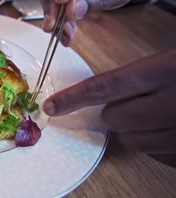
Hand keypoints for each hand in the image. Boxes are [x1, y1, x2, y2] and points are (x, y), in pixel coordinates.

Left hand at [43, 50, 175, 166]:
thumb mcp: (169, 60)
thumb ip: (136, 74)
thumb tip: (94, 91)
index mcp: (163, 72)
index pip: (104, 86)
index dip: (72, 98)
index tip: (50, 107)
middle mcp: (169, 104)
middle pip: (113, 117)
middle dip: (115, 110)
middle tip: (137, 99)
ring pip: (130, 139)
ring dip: (133, 128)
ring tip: (157, 111)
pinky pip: (152, 154)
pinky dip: (152, 141)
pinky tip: (167, 126)